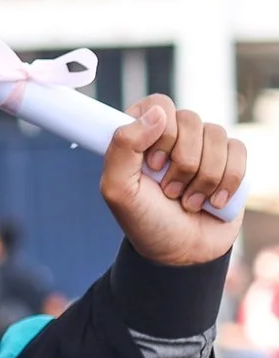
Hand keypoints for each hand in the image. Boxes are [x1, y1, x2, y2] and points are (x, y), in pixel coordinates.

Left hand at [103, 95, 244, 266]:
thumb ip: (123, 146)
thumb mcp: (118, 189)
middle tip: (170, 191)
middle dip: (182, 163)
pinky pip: (239, 150)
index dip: (161, 133)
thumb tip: (157, 113)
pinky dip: (228, 180)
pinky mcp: (230, 162)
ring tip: (188, 201)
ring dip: (204, 176)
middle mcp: (173, 136)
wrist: (181, 252)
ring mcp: (203, 147)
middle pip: (191, 120)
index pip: (158, 104)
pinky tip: (214, 201)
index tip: (152, 164)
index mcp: (141, 135)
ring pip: (217, 135)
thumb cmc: (145, 220)